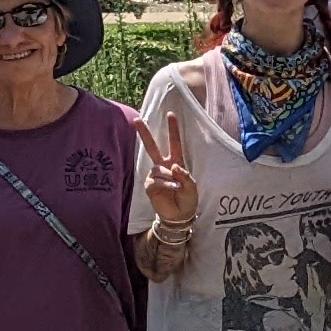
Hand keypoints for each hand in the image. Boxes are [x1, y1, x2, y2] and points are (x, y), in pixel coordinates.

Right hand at [132, 113, 197, 232]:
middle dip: (145, 134)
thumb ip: (184, 175)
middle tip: (137, 120)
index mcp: (176, 162)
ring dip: (169, 178)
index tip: (171, 114)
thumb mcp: (192, 186)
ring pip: (158, 169)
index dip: (173, 129)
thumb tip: (173, 166)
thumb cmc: (188, 199)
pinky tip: (171, 190)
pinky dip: (165, 185)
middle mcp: (164, 166)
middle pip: (152, 147)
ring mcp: (155, 175)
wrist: (179, 216)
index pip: (174, 143)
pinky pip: (155, 181)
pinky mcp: (150, 186)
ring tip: (177, 188)